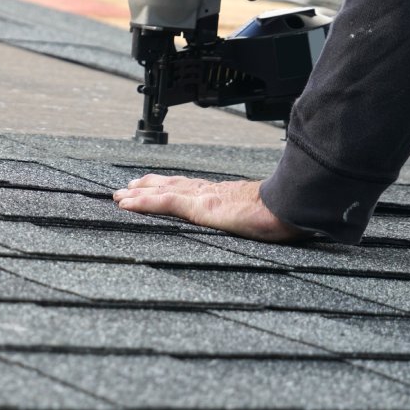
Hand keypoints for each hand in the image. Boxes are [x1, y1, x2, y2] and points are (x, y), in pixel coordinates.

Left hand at [113, 175, 308, 242]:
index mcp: (222, 194)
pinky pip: (163, 203)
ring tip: (119, 196)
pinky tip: (126, 205)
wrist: (290, 208)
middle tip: (126, 189)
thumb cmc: (283, 213)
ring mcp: (202, 197)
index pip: (189, 188)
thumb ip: (252, 218)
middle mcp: (208, 191)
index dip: (168, 186)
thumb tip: (258, 224)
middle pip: (170, 185)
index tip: (152, 185)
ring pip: (161, 192)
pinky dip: (142, 203)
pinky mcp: (199, 207)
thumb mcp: (262, 216)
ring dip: (136, 194)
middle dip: (146, 186)